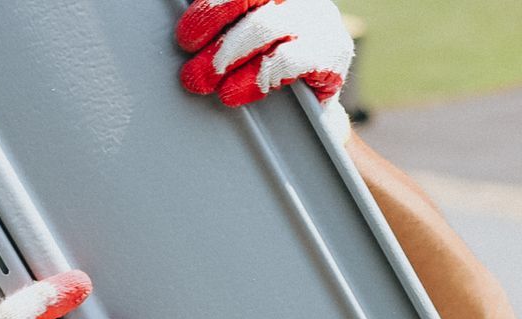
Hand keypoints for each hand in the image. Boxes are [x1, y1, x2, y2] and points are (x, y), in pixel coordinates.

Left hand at [176, 0, 354, 109]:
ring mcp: (320, 19)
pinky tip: (240, 92)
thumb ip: (226, 25)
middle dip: (216, 43)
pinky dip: (259, 77)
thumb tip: (188, 38)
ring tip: (213, 86)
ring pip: (264, 29)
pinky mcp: (335, 51)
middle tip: (193, 73)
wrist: (313, 106)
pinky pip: (290, 60)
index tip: (186, 39)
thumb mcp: (245, 35)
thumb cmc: (272, 63)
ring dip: (230, 60)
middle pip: (249, 5)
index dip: (210, 10)